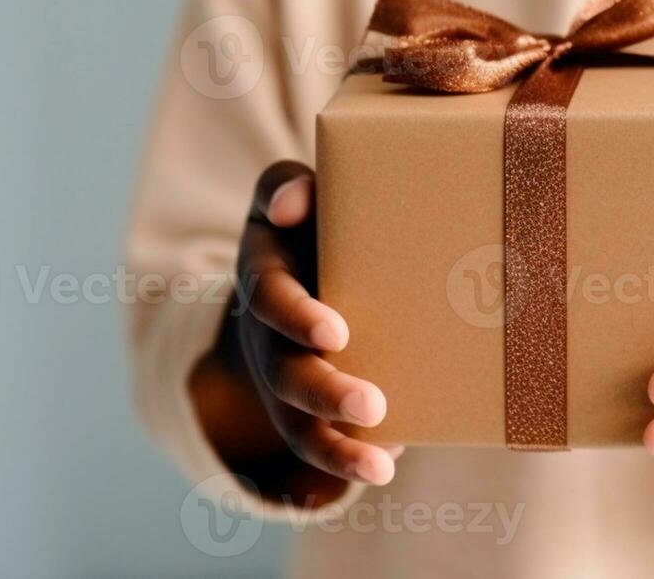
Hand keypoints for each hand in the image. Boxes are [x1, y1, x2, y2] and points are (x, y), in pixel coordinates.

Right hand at [231, 160, 401, 485]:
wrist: (301, 274)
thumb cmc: (308, 227)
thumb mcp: (289, 198)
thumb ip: (286, 186)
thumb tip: (293, 201)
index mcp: (265, 279)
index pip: (270, 301)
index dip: (298, 318)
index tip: (336, 332)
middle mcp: (269, 340)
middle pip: (286, 375)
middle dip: (325, 393)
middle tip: (371, 404)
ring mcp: (287, 383)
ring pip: (301, 427)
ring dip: (337, 450)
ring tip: (380, 468)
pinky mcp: (312, 411)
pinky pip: (323, 446)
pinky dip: (349, 460)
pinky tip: (388, 462)